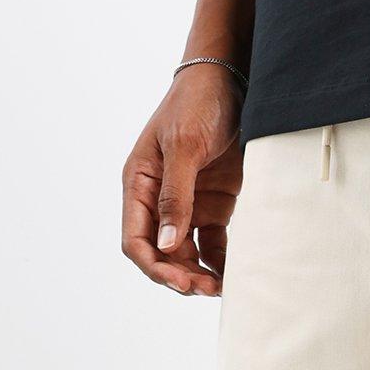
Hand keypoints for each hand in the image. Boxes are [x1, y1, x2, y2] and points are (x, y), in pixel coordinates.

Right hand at [121, 64, 244, 295]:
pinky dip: (220, 261)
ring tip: (221, 287)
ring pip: (187, 254)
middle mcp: (158, 200)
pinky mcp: (213, 204)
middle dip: (180, 276)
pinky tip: (233, 273)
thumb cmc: (196, 104)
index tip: (181, 282)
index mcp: (139, 185)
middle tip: (207, 290)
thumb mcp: (184, 147)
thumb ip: (175, 196)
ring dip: (201, 274)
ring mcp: (187, 204)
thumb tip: (167, 245)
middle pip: (162, 254)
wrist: (230, 79)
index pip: (136, 241)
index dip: (155, 267)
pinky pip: (213, 243)